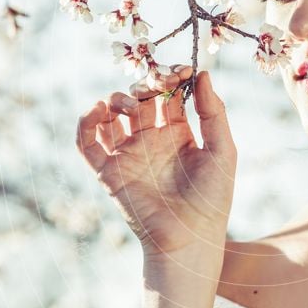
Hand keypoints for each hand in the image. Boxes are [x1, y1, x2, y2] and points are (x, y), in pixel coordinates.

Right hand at [76, 66, 236, 256]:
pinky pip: (87, 143)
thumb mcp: (222, 149)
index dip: (171, 79)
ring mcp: (129, 154)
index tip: (180, 70)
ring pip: (111, 115)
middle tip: (156, 83)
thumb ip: (213, 112)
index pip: (168, 96)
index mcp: (179, 134)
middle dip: (145, 86)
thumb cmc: (212, 198)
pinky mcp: (109, 171)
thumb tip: (204, 74)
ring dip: (117, 100)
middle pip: (140, 100)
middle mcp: (151, 141)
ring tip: (132, 104)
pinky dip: (86, 123)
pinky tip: (99, 110)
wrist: (190, 237)